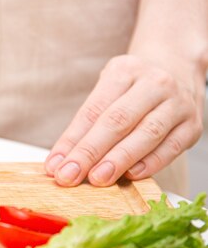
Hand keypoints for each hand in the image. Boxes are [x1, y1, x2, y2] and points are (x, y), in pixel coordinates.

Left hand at [45, 54, 205, 186]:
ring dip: (118, 161)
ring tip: (97, 179)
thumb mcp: (106, 92)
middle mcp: (154, 83)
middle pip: (117, 122)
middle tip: (70, 175)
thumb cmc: (133, 86)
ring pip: (146, 135)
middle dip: (90, 152)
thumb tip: (60, 161)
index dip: (71, 141)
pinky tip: (131, 175)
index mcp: (124, 71)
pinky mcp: (192, 125)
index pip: (93, 111)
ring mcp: (177, 103)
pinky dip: (150, 164)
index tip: (55, 165)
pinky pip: (170, 148)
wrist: (177, 68)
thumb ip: (85, 125)